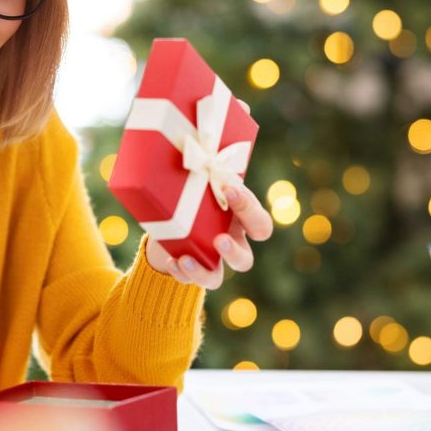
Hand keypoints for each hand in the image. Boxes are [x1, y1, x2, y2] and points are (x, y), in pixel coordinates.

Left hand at [145, 182, 272, 288]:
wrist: (171, 214)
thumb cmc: (196, 190)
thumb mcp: (204, 182)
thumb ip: (207, 172)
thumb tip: (196, 150)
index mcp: (241, 222)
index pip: (260, 225)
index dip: (249, 209)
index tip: (229, 188)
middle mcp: (231, 244)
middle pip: (244, 261)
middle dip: (233, 252)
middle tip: (218, 240)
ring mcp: (211, 260)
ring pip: (217, 278)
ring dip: (203, 272)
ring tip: (186, 259)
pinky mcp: (191, 269)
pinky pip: (190, 280)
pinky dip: (180, 273)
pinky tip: (171, 260)